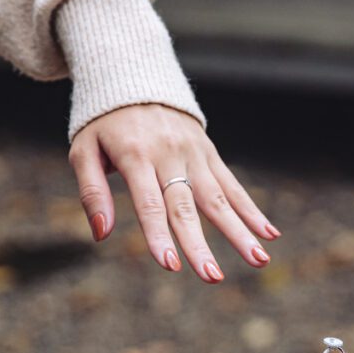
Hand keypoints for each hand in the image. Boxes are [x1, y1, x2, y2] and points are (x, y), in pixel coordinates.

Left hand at [68, 104, 278, 282]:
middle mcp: (170, 155)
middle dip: (200, 244)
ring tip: (259, 259)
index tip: (170, 265)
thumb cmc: (103, 122)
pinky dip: (252, 210)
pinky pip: (232, 184)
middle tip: (212, 277)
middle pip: (187, 207)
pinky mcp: (209, 153)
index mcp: (136, 156)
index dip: (159, 235)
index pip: (150, 203)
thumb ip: (91, 192)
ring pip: (219, 198)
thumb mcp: (83, 150)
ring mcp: (194, 154)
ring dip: (240, 231)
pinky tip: (269, 234)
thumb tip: (101, 234)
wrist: (134, 75)